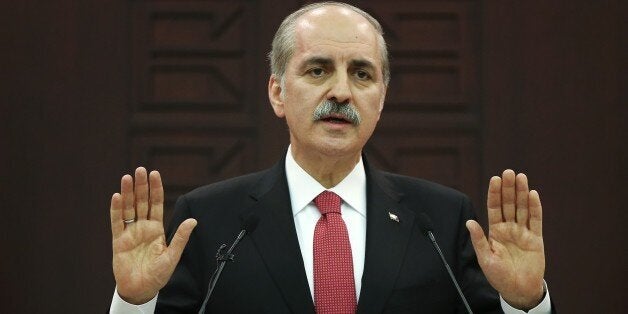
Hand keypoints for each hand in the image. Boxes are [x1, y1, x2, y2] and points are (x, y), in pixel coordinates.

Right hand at [110, 167, 196, 303]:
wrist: (142, 289)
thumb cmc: (159, 274)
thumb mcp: (173, 255)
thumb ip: (180, 237)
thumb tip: (193, 221)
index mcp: (157, 228)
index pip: (156, 204)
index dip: (155, 189)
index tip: (154, 174)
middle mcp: (143, 227)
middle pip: (141, 202)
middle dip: (141, 186)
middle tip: (140, 170)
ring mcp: (130, 232)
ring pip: (128, 208)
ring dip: (127, 193)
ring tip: (127, 177)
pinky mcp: (119, 241)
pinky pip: (117, 222)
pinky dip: (116, 210)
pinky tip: (116, 197)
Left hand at [466, 170, 544, 309]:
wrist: (518, 290)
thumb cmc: (499, 276)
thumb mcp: (485, 259)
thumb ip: (479, 240)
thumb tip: (469, 222)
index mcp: (495, 231)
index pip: (494, 208)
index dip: (495, 193)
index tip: (495, 179)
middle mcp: (509, 228)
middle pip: (508, 204)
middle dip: (508, 188)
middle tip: (509, 172)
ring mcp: (523, 232)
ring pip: (522, 208)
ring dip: (522, 193)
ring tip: (521, 177)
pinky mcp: (536, 238)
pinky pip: (535, 220)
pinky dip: (535, 207)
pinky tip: (533, 194)